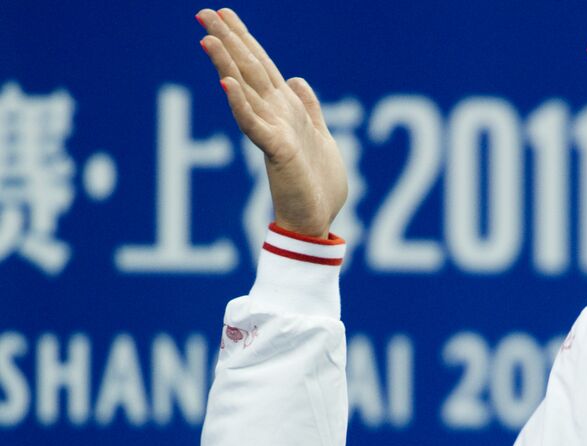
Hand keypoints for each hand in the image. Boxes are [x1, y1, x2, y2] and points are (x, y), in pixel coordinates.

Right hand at [196, 8, 346, 238]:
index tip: (225, 13)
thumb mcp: (321, 136)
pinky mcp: (277, 151)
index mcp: (286, 110)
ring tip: (208, 38)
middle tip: (203, 12)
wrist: (316, 221)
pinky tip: (227, 84)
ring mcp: (273, 132)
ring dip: (227, 64)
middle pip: (248, 69)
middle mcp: (275, 116)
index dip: (245, 39)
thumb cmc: (318, 186)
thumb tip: (297, 80)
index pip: (261, 66)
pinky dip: (241, 105)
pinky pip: (254, 126)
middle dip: (229, 40)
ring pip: (246, 91)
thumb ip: (309, 109)